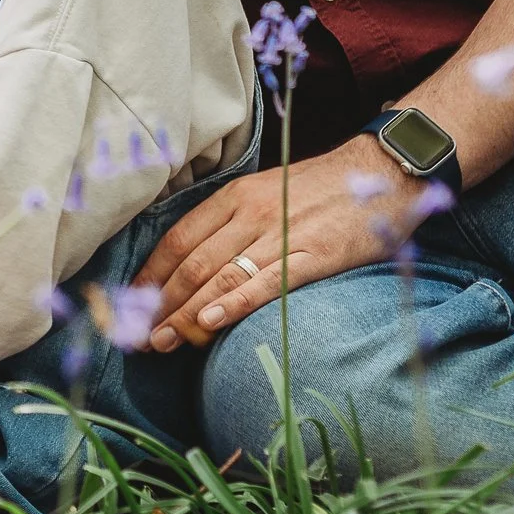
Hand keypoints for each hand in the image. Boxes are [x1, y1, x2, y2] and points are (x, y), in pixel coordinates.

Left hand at [131, 138, 425, 350]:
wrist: (382, 172)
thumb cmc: (319, 190)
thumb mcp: (266, 192)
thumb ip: (231, 223)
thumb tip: (191, 264)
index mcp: (235, 197)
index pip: (178, 238)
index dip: (151, 272)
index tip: (132, 301)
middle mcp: (251, 213)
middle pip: (192, 263)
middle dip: (161, 302)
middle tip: (141, 334)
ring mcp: (281, 234)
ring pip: (220, 276)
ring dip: (186, 313)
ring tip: (164, 340)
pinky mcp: (313, 255)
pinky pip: (266, 283)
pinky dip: (233, 304)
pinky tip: (210, 322)